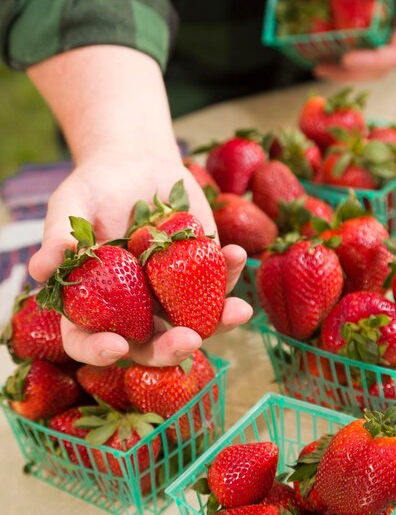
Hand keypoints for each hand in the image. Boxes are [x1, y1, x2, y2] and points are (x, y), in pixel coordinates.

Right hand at [29, 156, 251, 365]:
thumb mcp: (72, 204)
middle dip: (170, 349)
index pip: (87, 339)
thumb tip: (37, 270)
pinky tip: (235, 254)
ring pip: (192, 321)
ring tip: (238, 310)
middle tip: (189, 340)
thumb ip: (59, 235)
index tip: (116, 347)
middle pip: (148, 344)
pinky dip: (229, 273)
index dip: (98, 350)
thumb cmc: (95, 186)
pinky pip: (216, 282)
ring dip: (217, 321)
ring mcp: (168, 293)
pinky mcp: (199, 272)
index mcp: (92, 301)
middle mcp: (132, 307)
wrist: (136, 163)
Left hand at [315, 0, 395, 81]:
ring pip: (368, 64)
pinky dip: (339, 51)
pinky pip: (359, 47)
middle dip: (349, 73)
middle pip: (379, 68)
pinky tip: (316, 49)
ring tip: (316, 66)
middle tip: (320, 69)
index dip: (373, 61)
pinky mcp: (374, 29)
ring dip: (341, 69)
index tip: (346, 59)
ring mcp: (388, 35)